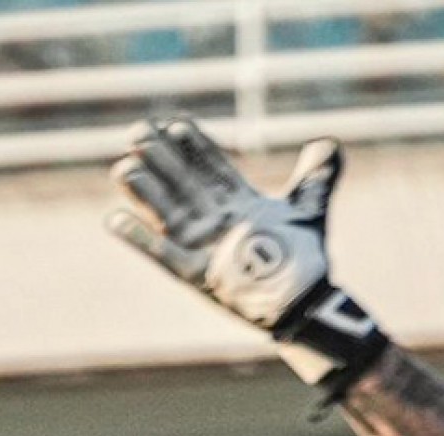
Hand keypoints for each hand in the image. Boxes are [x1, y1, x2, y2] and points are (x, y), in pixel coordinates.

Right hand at [107, 118, 385, 387]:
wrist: (307, 304)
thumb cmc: (305, 261)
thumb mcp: (308, 210)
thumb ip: (315, 177)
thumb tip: (327, 146)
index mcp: (237, 202)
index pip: (210, 166)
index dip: (193, 145)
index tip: (174, 124)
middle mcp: (215, 222)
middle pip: (182, 183)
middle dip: (160, 159)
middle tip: (136, 131)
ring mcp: (205, 248)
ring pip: (167, 214)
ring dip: (144, 192)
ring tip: (122, 167)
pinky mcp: (200, 278)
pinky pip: (165, 256)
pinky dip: (141, 240)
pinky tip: (115, 220)